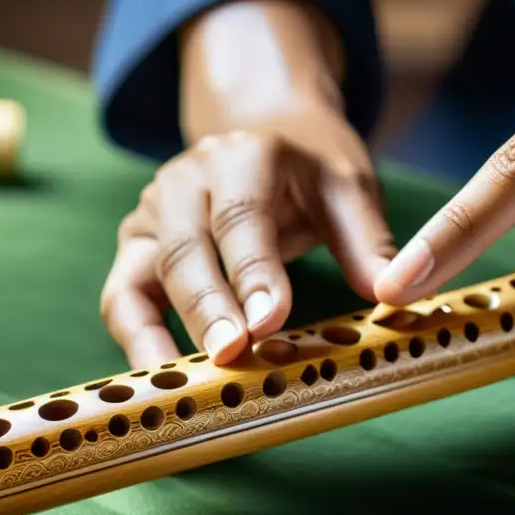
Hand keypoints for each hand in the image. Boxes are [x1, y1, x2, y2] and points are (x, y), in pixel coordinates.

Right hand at [101, 113, 395, 367]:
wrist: (266, 135)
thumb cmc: (310, 171)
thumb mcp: (349, 189)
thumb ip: (367, 241)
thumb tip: (391, 295)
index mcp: (244, 157)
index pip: (243, 218)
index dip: (254, 271)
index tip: (271, 320)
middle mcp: (187, 180)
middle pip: (186, 249)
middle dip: (208, 308)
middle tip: (231, 356)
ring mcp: (155, 213)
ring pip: (146, 275)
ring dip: (163, 330)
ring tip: (189, 380)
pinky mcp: (139, 247)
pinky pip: (123, 297)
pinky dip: (136, 338)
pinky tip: (161, 377)